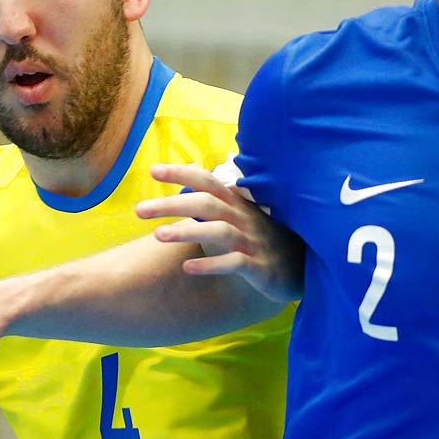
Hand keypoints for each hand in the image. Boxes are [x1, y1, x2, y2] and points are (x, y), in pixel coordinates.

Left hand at [138, 163, 303, 304]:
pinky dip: (211, 265)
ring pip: (219, 231)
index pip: (207, 181)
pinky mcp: (259, 267)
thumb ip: (215, 199)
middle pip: (206, 204)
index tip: (153, 170)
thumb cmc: (261, 238)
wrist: (300, 268)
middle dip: (171, 204)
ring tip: (157, 235)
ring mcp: (252, 241)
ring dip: (187, 232)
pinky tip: (187, 268)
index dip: (182, 173)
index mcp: (236, 203)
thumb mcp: (240, 216)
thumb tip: (189, 176)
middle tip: (139, 209)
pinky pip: (234, 263)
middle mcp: (243, 218)